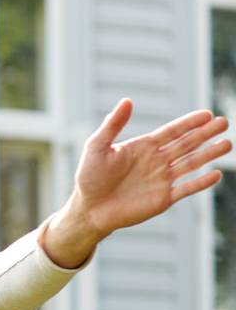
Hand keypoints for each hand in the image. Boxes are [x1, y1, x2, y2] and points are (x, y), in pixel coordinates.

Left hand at [43, 99, 230, 266]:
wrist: (89, 209)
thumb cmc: (89, 177)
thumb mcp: (97, 147)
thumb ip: (113, 125)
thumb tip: (127, 100)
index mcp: (144, 147)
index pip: (173, 131)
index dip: (190, 123)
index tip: (207, 114)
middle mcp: (157, 161)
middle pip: (187, 144)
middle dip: (206, 134)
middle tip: (224, 122)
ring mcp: (162, 179)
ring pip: (191, 164)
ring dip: (209, 154)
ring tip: (227, 144)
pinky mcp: (163, 198)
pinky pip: (186, 188)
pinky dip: (201, 183)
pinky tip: (216, 174)